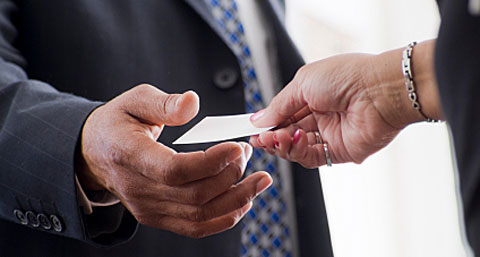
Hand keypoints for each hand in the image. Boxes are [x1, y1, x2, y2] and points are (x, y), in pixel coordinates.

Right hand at [78, 84, 271, 237]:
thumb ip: (163, 103)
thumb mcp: (133, 101)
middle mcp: (138, 189)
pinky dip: (224, 218)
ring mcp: (148, 208)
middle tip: (246, 153)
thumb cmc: (116, 124)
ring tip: (259, 180)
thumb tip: (192, 103)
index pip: (175, 170)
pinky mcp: (157, 216)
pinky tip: (243, 201)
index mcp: (129, 156)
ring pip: (200, 216)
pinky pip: (195, 227)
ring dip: (236, 199)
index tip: (237, 147)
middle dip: (231, 175)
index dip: (212, 162)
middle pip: (194, 195)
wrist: (93, 153)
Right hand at [249, 54, 404, 167]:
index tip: (252, 128)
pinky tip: (296, 140)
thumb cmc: (348, 76)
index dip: (267, 123)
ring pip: (296, 148)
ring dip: (282, 145)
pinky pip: (311, 157)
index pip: (283, 114)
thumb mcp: (302, 83)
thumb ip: (279, 105)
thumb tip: (259, 119)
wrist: (380, 90)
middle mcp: (320, 116)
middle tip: (260, 138)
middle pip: (287, 133)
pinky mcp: (339, 151)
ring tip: (276, 138)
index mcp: (311, 96)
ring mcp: (329, 134)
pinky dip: (299, 152)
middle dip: (271, 137)